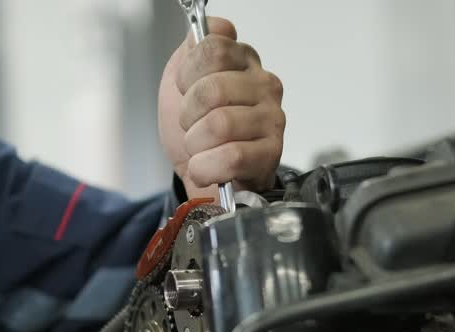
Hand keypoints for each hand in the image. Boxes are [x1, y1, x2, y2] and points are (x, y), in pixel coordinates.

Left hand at [158, 17, 284, 198]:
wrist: (203, 175)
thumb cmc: (196, 129)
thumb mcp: (181, 82)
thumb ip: (191, 51)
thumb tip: (203, 31)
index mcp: (242, 60)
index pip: (213, 48)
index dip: (187, 76)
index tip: (186, 91)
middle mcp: (263, 84)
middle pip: (213, 89)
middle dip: (188, 115)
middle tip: (192, 126)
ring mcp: (272, 118)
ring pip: (220, 124)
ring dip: (195, 144)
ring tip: (200, 149)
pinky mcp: (273, 152)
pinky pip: (231, 156)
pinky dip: (206, 167)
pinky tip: (207, 167)